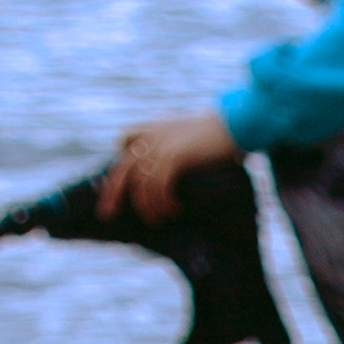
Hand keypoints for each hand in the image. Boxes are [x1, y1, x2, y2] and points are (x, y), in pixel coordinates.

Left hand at [100, 110, 237, 225]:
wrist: (236, 123)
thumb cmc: (217, 135)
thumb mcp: (186, 136)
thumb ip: (170, 147)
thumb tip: (164, 171)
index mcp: (153, 129)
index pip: (123, 142)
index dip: (117, 163)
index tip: (115, 187)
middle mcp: (152, 136)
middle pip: (122, 168)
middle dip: (112, 194)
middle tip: (107, 215)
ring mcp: (161, 146)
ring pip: (140, 183)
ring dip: (147, 206)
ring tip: (157, 220)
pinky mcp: (174, 156)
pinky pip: (158, 186)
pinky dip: (163, 202)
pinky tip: (174, 209)